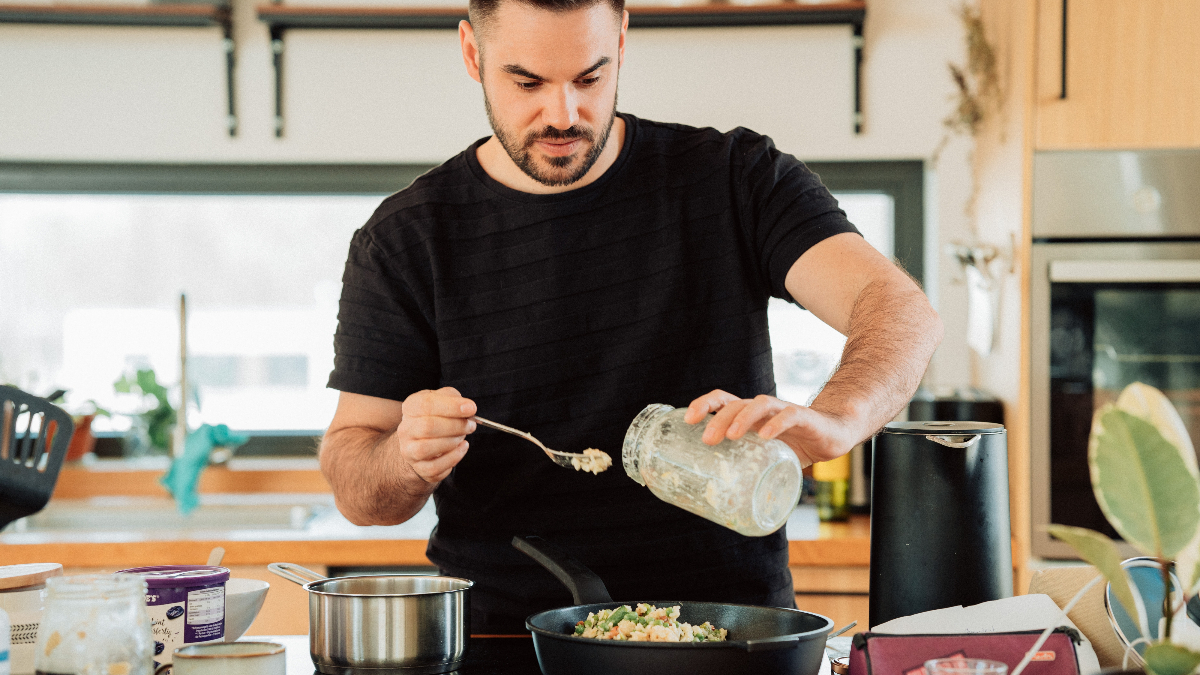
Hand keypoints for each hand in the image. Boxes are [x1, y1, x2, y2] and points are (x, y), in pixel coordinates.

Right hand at [395, 386, 476, 484]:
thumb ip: (453, 398)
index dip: (451, 406)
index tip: (471, 408)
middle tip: (471, 425)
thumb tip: (467, 407)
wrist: (422, 442)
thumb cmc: (435, 418)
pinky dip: (453, 458)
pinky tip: (461, 448)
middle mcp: (405, 429)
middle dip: (455, 426)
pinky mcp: (419, 468)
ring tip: (463, 436)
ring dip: (452, 441)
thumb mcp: (442, 401)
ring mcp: (409, 450)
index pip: (426, 404)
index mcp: (411, 407)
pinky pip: (435, 467)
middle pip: (427, 426)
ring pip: (427, 448)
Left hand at [683, 390, 855, 466]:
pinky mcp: (805, 418)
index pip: (722, 400)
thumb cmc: (795, 445)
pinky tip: (765, 436)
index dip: (703, 405)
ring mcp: (783, 410)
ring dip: (743, 417)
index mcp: (749, 416)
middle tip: (707, 440)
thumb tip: (721, 506)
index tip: (687, 420)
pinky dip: (776, 424)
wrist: (833, 435)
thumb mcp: (766, 458)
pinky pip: (789, 415)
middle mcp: (763, 410)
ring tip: (731, 436)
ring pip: (759, 404)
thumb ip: (748, 472)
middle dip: (718, 419)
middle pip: (735, 404)